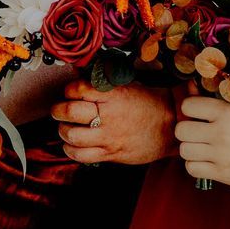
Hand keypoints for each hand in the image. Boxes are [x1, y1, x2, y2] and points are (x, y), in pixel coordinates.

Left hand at [52, 80, 174, 164]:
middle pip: (69, 111)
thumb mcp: (128, 85)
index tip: (70, 92)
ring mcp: (109, 136)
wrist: (171, 126)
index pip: (78, 89)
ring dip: (62, 130)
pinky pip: (82, 155)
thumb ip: (103, 83)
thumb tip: (79, 73)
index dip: (68, 90)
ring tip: (65, 127)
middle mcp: (109, 115)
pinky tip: (72, 144)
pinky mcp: (111, 154)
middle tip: (59, 110)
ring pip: (72, 135)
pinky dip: (70, 150)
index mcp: (113, 95)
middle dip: (58, 110)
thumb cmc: (149, 103)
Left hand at [174, 94, 229, 190]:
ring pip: (184, 151)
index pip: (187, 106)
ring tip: (203, 148)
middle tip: (198, 133)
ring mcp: (221, 154)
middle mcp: (221, 132)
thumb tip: (190, 87)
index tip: (198, 115)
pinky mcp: (224, 173)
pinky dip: (196, 165)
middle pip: (181, 131)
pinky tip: (207, 161)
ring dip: (191, 149)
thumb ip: (217, 100)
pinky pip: (192, 169)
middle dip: (187, 131)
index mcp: (226, 111)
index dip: (190, 110)